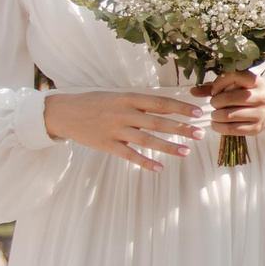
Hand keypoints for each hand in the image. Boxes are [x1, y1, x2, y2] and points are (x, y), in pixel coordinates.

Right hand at [42, 90, 207, 171]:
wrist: (64, 113)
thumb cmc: (95, 103)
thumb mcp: (118, 97)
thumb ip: (140, 103)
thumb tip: (167, 108)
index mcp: (129, 98)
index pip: (161, 102)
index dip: (181, 108)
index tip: (198, 112)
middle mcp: (124, 113)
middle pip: (158, 121)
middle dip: (181, 128)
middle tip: (199, 134)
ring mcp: (115, 130)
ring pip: (146, 139)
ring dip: (168, 146)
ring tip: (186, 152)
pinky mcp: (107, 145)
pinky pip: (129, 155)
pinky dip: (145, 162)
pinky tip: (159, 168)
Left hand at [192, 71, 264, 137]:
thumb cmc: (243, 95)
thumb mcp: (232, 86)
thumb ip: (213, 87)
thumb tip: (192, 91)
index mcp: (256, 81)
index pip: (234, 77)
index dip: (219, 83)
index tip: (213, 90)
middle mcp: (261, 96)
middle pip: (232, 98)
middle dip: (216, 102)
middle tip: (214, 104)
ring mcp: (260, 113)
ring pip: (230, 115)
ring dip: (216, 116)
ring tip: (215, 114)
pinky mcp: (256, 128)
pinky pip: (232, 129)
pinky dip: (219, 127)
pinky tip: (216, 124)